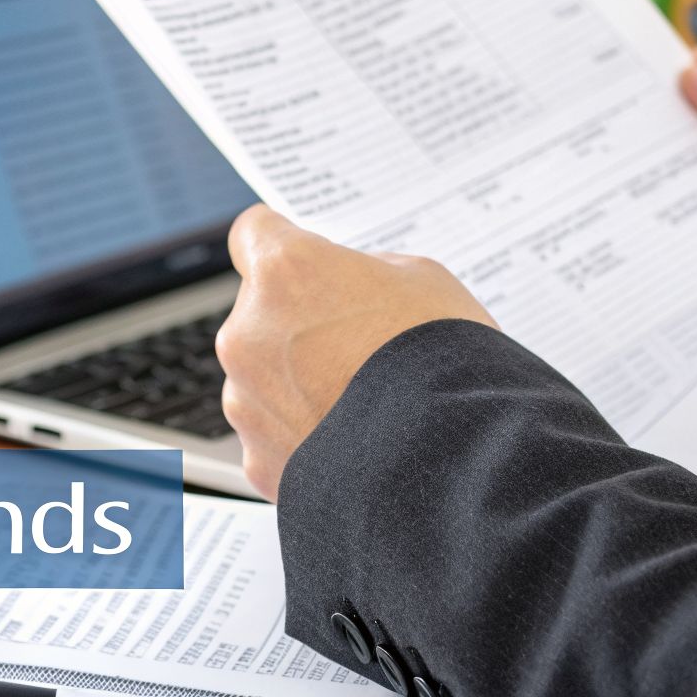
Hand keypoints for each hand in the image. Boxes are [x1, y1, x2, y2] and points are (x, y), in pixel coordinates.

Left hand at [217, 204, 496, 499]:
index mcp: (285, 272)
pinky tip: (355, 440)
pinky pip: (274, 435)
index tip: (299, 256)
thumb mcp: (421, 280)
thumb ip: (365, 273)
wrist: (450, 464)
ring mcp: (246, 401)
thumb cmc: (442, 365)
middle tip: (358, 342)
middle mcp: (248, 332)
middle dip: (299, 323)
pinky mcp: (257, 458)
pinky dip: (304, 436)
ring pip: (263, 378)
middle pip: (260, 311)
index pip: (253, 232)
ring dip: (297, 383)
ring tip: (362, 401)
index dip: (282, 241)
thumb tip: (351, 287)